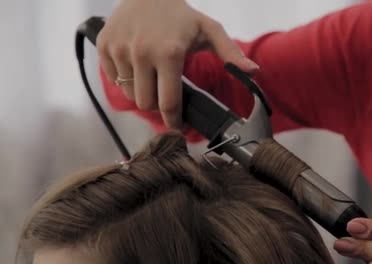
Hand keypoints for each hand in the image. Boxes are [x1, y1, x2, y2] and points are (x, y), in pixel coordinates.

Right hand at [97, 0, 259, 127]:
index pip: (168, 103)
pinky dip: (124, 79)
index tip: (177, 126)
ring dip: (141, 92)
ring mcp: (119, 50)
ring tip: (152, 77)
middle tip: (165, 97)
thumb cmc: (181, 15)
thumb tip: (253, 71)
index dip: (173, 121)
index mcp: (169, 54)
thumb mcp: (209, 30)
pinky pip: (112, 79)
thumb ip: (231, 53)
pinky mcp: (104, 47)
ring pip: (129, 94)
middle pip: (146, 104)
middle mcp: (141, 53)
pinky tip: (137, 67)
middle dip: (157, 106)